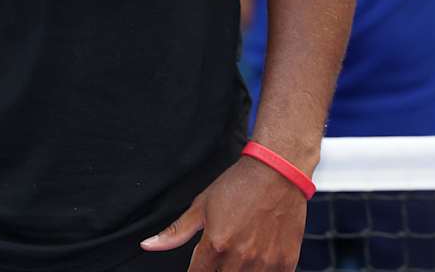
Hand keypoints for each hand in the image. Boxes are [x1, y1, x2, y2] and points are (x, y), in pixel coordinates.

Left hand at [141, 157, 306, 271]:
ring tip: (238, 257)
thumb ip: (176, 232)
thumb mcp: (202, 206)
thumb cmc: (238, 186)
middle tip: (221, 257)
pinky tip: (257, 261)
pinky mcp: (286, 262)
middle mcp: (241, 257)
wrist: (277, 172)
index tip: (199, 267)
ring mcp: (266, 261)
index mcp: (216, 244)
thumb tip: (148, 245)